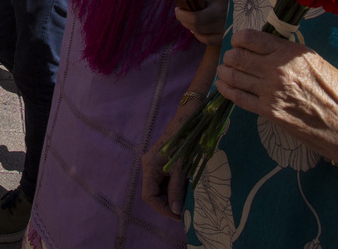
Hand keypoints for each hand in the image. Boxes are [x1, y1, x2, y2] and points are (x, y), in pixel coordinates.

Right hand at [142, 95, 206, 220]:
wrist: (188, 120)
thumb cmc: (183, 143)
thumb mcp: (181, 169)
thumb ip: (177, 190)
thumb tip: (175, 211)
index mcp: (149, 167)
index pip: (149, 195)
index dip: (162, 208)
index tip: (177, 216)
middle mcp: (149, 166)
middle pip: (154, 193)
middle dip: (168, 204)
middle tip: (184, 212)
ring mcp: (155, 164)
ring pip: (160, 187)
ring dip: (172, 196)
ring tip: (186, 204)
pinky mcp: (163, 162)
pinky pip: (165, 180)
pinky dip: (174, 188)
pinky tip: (185, 192)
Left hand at [171, 0, 229, 46]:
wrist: (249, 7)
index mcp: (219, 5)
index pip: (195, 17)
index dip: (182, 15)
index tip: (177, 9)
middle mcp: (223, 19)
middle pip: (196, 26)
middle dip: (183, 20)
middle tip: (180, 14)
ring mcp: (225, 30)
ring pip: (200, 34)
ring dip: (189, 27)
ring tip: (188, 19)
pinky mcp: (226, 37)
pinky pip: (207, 40)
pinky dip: (198, 35)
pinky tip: (196, 29)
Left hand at [215, 28, 337, 162]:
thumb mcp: (315, 61)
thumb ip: (288, 53)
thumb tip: (264, 47)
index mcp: (291, 52)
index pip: (250, 37)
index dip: (240, 39)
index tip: (240, 42)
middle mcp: (278, 69)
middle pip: (237, 56)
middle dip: (231, 55)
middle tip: (233, 58)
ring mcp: (271, 92)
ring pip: (234, 76)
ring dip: (225, 71)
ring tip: (225, 70)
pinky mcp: (269, 112)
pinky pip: (238, 97)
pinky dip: (226, 89)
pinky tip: (223, 85)